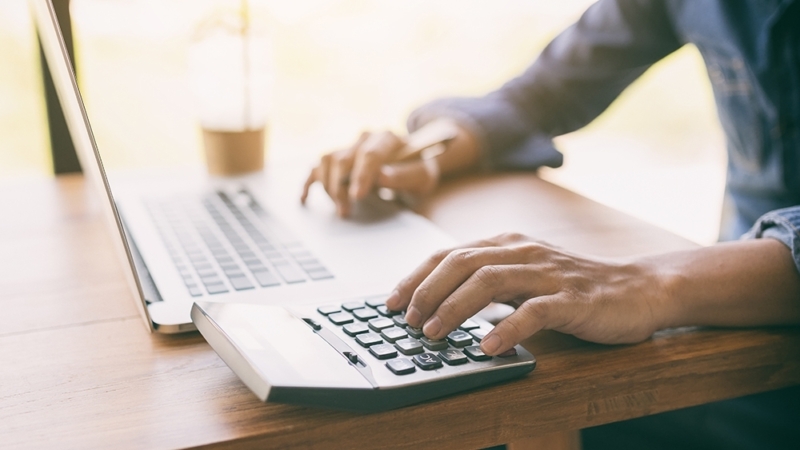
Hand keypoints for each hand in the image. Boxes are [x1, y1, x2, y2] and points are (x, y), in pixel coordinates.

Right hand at [300, 130, 440, 216]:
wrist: (415, 163)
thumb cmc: (420, 171)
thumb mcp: (424, 176)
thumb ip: (406, 175)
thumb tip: (382, 176)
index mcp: (387, 138)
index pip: (369, 154)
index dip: (361, 175)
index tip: (357, 196)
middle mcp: (365, 137)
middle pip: (343, 159)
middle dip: (341, 188)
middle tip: (346, 212)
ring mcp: (349, 146)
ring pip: (327, 161)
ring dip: (328, 186)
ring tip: (340, 208)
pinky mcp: (339, 158)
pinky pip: (317, 167)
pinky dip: (309, 183)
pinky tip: (304, 199)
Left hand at [385, 232, 663, 354]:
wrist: (637, 289)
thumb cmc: (573, 287)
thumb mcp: (524, 277)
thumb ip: (488, 283)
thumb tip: (439, 305)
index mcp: (507, 244)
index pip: (450, 254)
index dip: (416, 277)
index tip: (390, 301)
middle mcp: (523, 252)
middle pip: (462, 262)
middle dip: (427, 291)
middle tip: (407, 320)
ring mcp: (548, 273)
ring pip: (490, 281)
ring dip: (455, 308)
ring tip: (433, 333)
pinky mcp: (572, 298)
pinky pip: (534, 311)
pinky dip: (507, 328)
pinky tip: (488, 347)